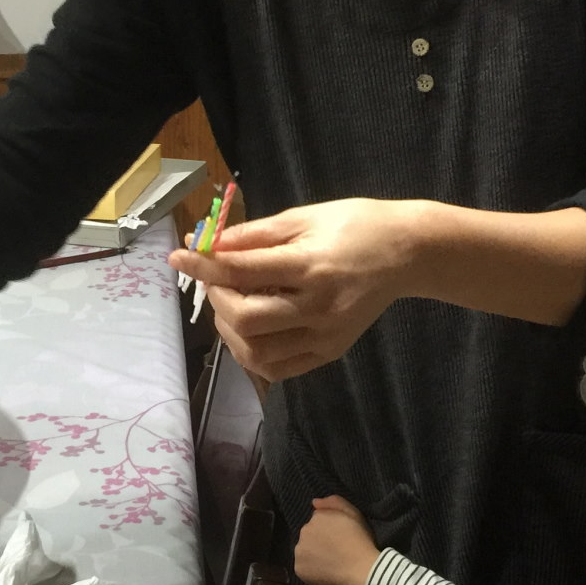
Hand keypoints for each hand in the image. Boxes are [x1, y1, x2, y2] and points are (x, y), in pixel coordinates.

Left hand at [167, 198, 416, 381]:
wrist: (407, 253)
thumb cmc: (355, 225)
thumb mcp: (304, 216)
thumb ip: (256, 235)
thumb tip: (210, 245)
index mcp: (311, 265)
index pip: (241, 271)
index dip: (203, 265)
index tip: (178, 256)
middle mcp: (318, 307)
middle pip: (245, 319)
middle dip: (217, 299)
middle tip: (215, 281)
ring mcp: (325, 335)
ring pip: (257, 352)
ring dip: (229, 331)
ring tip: (232, 306)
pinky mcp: (330, 352)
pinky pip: (279, 368)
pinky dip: (252, 354)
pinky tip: (250, 331)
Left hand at [294, 495, 380, 584]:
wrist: (360, 568)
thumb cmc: (360, 540)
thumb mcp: (353, 514)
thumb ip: (334, 503)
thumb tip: (314, 502)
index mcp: (317, 517)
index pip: (319, 521)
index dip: (330, 530)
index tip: (339, 537)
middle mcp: (304, 531)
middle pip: (310, 535)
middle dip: (319, 540)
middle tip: (336, 550)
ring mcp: (300, 550)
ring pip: (305, 550)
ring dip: (313, 554)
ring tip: (331, 562)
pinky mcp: (299, 568)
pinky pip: (303, 567)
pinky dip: (311, 569)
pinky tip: (325, 571)